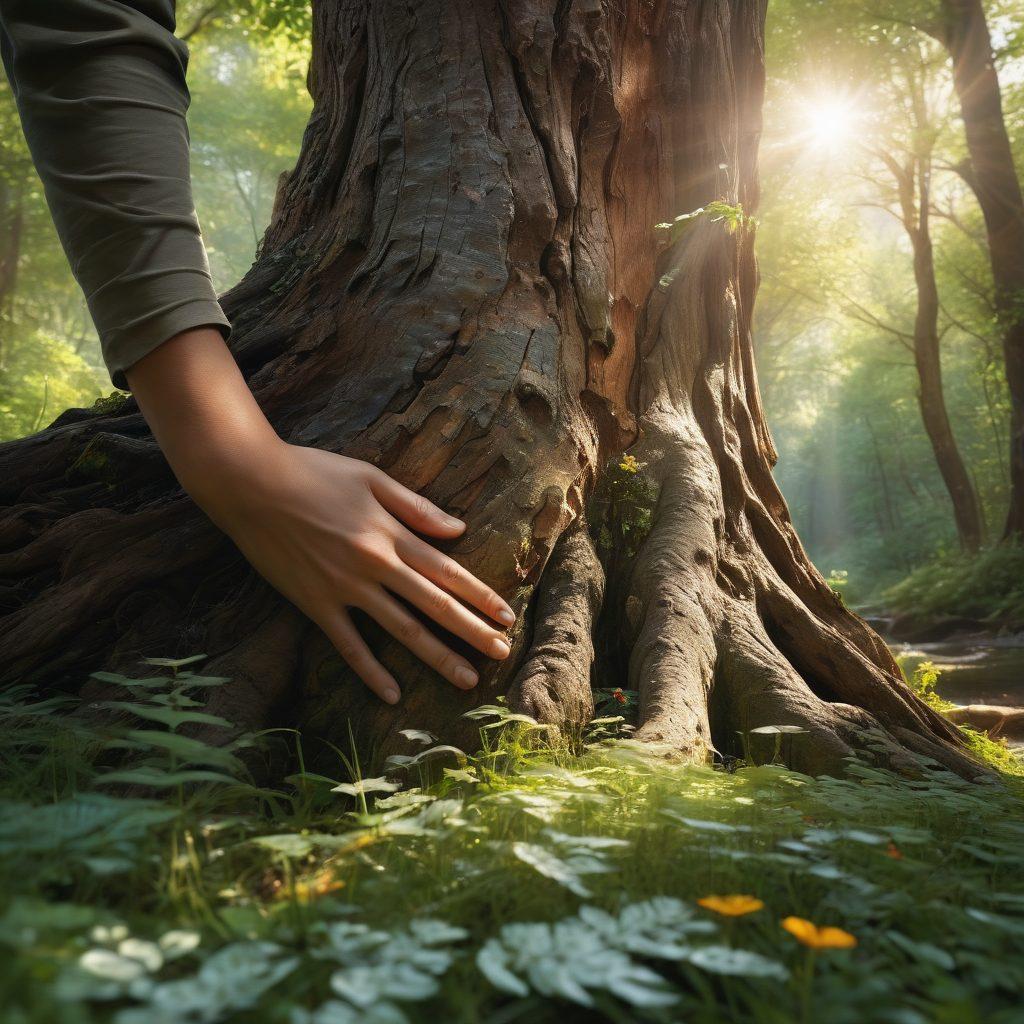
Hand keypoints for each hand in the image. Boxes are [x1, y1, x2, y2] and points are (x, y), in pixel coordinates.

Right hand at [206, 442, 514, 703]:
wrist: (249, 483)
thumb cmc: (312, 472)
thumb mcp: (371, 478)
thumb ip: (416, 507)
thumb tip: (459, 529)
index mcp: (391, 532)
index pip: (447, 570)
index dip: (479, 595)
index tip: (507, 615)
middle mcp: (375, 564)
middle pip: (434, 604)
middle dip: (472, 631)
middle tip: (502, 653)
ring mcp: (345, 587)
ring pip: (401, 629)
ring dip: (437, 655)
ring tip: (466, 679)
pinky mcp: (314, 603)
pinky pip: (348, 644)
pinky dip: (370, 670)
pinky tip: (392, 694)